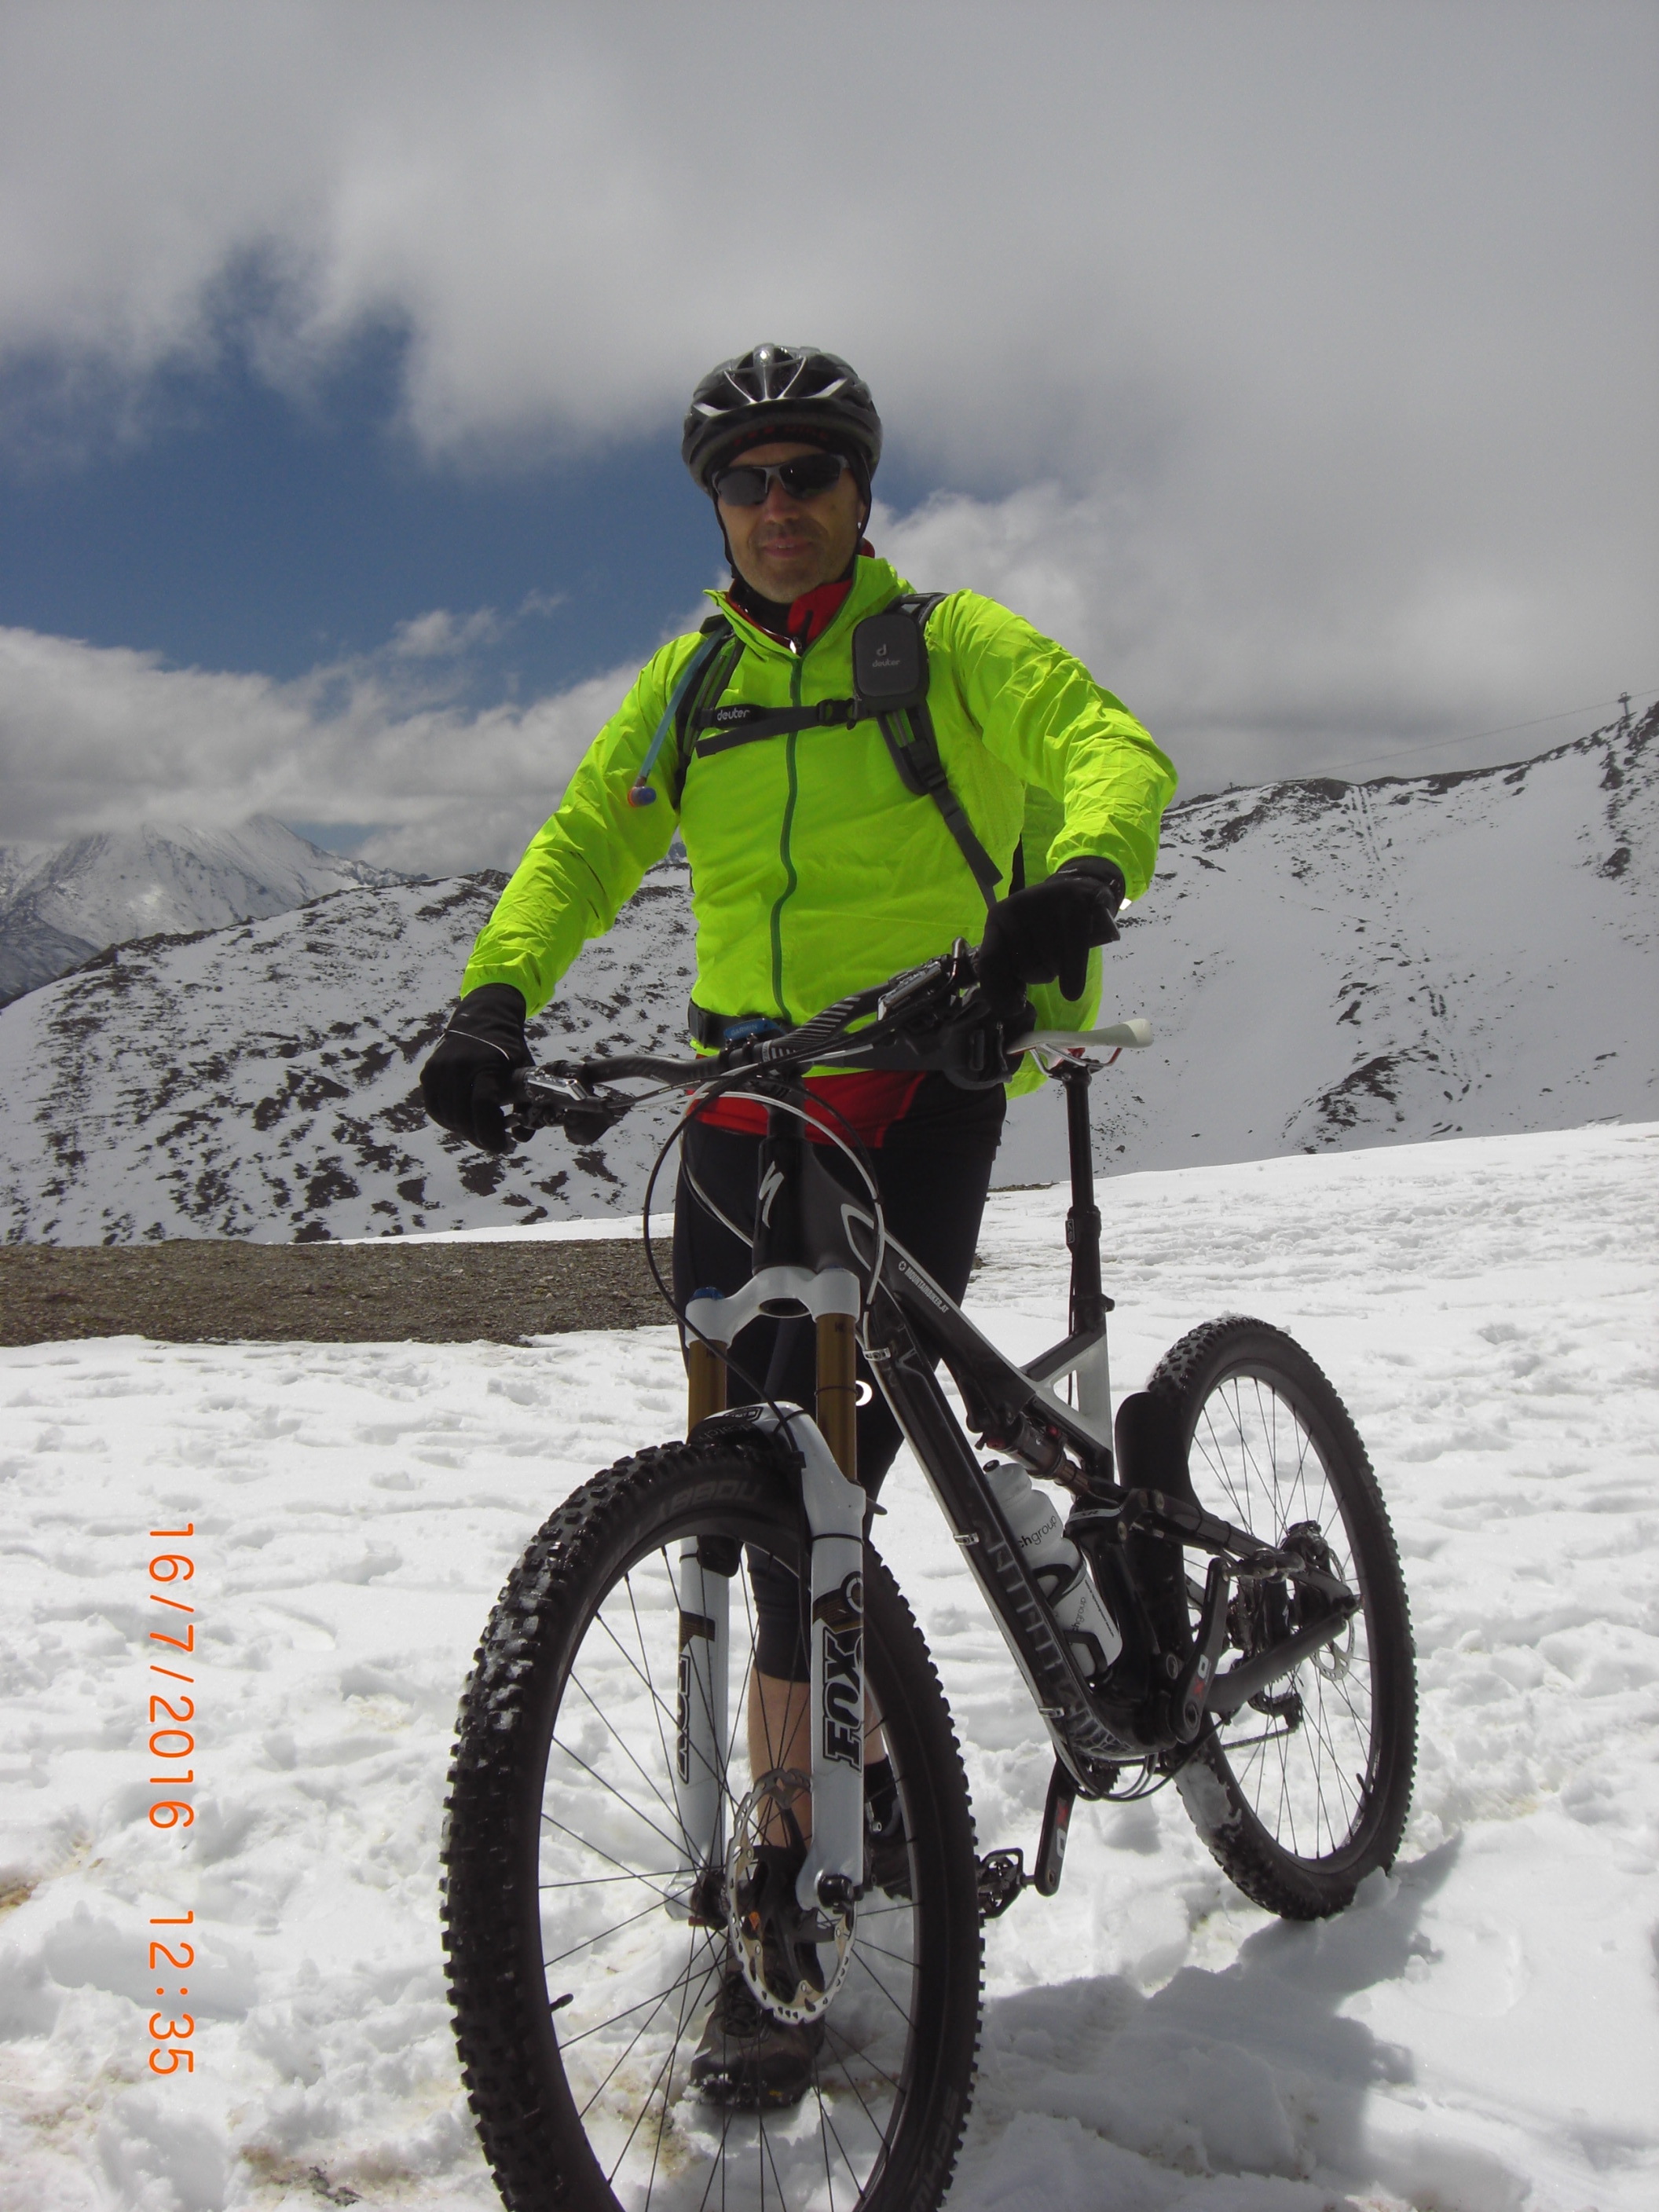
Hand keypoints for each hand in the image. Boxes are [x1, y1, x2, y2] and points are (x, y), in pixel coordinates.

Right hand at [420, 985, 530, 1152]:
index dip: (491, 1134)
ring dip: (464, 1130)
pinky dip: (448, 1119)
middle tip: (494, 1142)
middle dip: (479, 1137)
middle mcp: (458, 1065)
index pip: (482, 1107)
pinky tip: (464, 1119)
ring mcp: (439, 1068)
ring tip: (480, 1129)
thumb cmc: (509, 1048)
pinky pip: (434, 1107)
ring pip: (446, 1116)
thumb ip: (527, 1104)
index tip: (503, 1146)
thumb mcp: (525, 1071)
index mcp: (485, 1064)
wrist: (483, 1017)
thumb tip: (521, 1138)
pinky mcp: (428, 1072)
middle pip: (463, 1117)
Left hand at [975, 858, 1124, 1009]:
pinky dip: (1074, 973)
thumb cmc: (1048, 923)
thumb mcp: (1020, 941)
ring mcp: (1048, 903)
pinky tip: (1072, 991)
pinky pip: (1074, 949)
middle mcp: (1018, 907)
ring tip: (1067, 947)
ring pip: (1050, 964)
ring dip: (1060, 969)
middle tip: (1051, 955)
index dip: (999, 991)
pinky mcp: (1078, 904)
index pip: (990, 962)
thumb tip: (1008, 1007)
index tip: (1012, 1009)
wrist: (1082, 887)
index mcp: (998, 918)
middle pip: (1025, 968)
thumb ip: (1008, 969)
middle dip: (1039, 973)